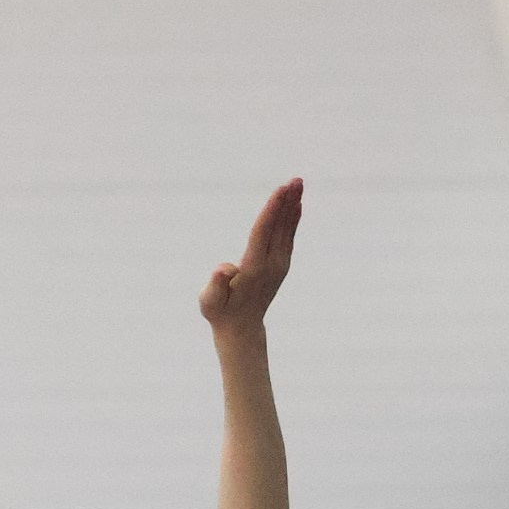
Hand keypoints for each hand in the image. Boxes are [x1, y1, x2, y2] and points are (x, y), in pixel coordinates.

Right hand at [200, 178, 302, 335]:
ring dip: (293, 206)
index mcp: (254, 269)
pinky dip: (293, 219)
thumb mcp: (210, 301)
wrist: (241, 329)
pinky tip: (296, 204)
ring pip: (287, 230)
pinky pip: (288, 237)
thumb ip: (216, 285)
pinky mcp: (281, 265)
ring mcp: (279, 265)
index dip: (272, 210)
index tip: (281, 190)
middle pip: (280, 227)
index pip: (264, 233)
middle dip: (287, 202)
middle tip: (296, 180)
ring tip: (298, 184)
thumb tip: (225, 269)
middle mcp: (271, 265)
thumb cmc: (220, 312)